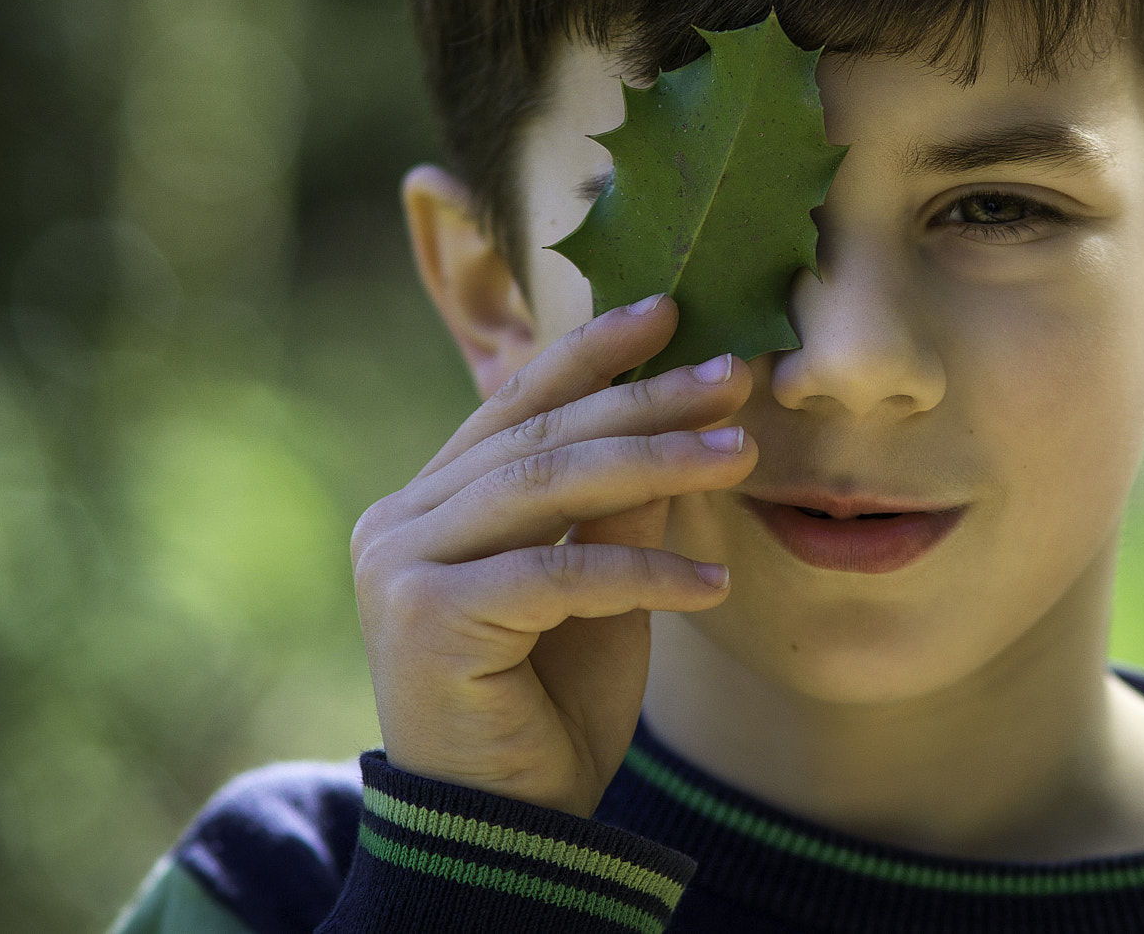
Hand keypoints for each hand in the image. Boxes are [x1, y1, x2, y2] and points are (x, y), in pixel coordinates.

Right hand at [349, 295, 754, 814]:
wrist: (507, 831)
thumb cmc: (551, 709)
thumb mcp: (601, 592)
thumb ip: (619, 509)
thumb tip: (680, 415)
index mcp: (429, 503)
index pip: (516, 404)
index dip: (593, 353)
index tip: (672, 312)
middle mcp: (399, 522)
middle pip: (540, 436)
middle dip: (646, 400)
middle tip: (734, 375)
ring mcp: (400, 565)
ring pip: (547, 486)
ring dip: (658, 465)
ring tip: (744, 457)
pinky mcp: (426, 617)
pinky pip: (558, 574)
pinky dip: (643, 575)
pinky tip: (712, 587)